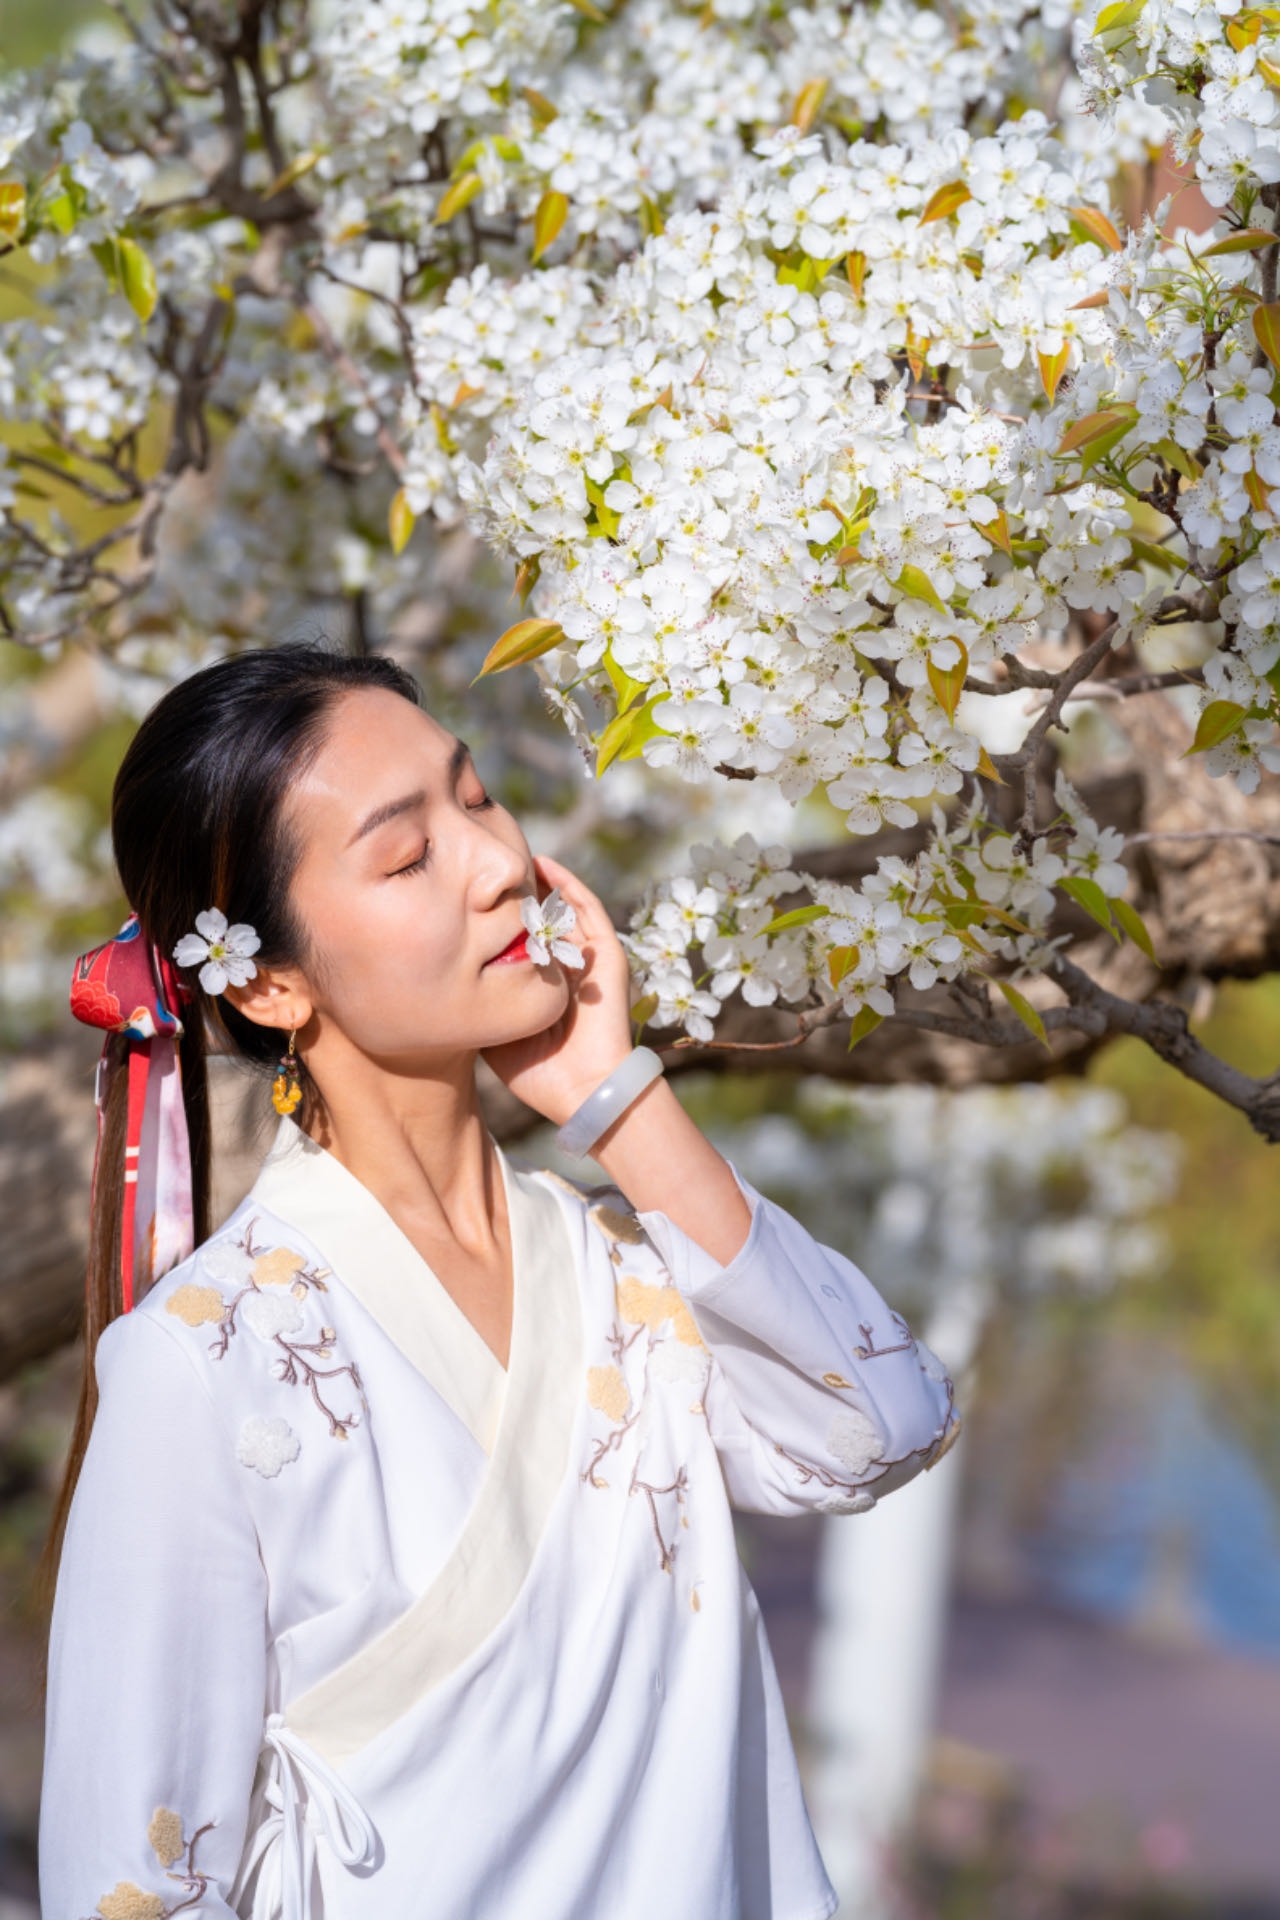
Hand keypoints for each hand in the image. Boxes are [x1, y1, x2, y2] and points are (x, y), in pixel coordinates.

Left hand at [481, 855, 635, 1126]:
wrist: (581, 1091)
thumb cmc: (534, 1070)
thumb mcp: (490, 1025)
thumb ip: (472, 997)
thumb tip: (430, 973)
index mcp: (538, 978)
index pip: (515, 932)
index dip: (493, 909)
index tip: (459, 888)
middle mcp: (563, 962)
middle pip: (536, 912)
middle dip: (511, 887)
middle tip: (479, 861)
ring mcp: (586, 957)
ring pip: (561, 904)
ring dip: (537, 879)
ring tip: (507, 854)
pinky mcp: (606, 954)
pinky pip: (587, 908)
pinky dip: (567, 883)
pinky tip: (543, 865)